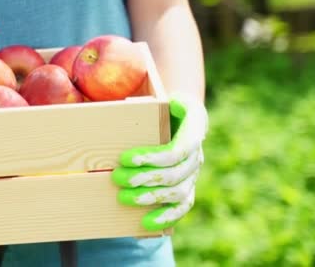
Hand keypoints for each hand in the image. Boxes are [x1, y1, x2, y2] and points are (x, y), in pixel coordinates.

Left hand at [112, 93, 207, 230]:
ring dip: (150, 197)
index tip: (125, 158)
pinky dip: (165, 216)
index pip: (178, 149)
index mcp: (196, 124)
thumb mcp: (159, 92)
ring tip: (123, 197)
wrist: (178, 111)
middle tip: (116, 177)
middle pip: (175, 173)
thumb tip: (124, 106)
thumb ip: (147, 100)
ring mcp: (194, 170)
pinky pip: (182, 205)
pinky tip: (145, 223)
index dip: (152, 157)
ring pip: (178, 191)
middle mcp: (198, 150)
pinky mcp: (187, 185)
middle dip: (144, 178)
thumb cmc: (162, 100)